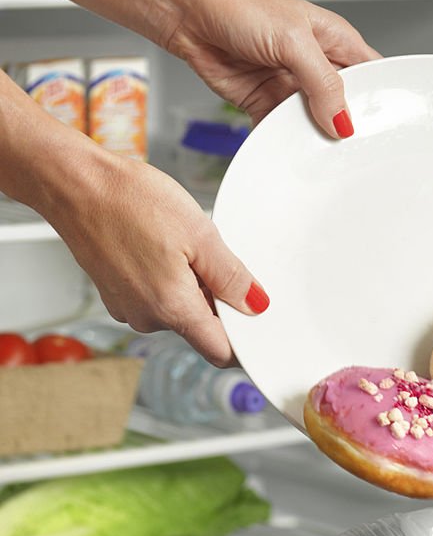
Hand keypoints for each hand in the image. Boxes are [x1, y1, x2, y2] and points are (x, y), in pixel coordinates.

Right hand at [46, 149, 262, 366]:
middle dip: (217, 300)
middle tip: (211, 258)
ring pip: (179, 309)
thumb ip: (232, 277)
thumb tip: (255, 304)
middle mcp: (148, 317)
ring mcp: (129, 307)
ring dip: (192, 285)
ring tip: (180, 245)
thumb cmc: (128, 202)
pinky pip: (157, 296)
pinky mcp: (117, 294)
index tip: (255, 323)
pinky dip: (168, 278)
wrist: (74, 183)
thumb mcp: (200, 234)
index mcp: (173, 309)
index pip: (220, 352)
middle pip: (202, 327)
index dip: (244, 342)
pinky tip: (162, 246)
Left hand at [163, 0, 380, 136]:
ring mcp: (292, 87)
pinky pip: (282, 132)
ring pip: (315, 124)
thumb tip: (342, 120)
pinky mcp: (266, 103)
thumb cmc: (236, 5)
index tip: (381, 129)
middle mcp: (316, 66)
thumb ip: (323, 82)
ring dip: (315, 139)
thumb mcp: (293, 40)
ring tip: (320, 154)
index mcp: (335, 41)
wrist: (185, 13)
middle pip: (345, 107)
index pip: (371, 76)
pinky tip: (289, 150)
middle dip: (347, 127)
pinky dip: (284, 143)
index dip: (379, 102)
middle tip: (351, 150)